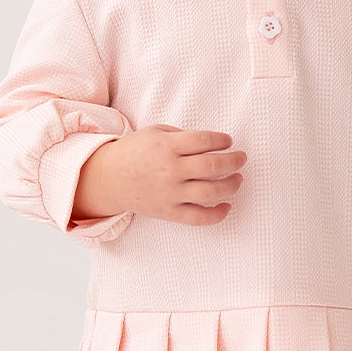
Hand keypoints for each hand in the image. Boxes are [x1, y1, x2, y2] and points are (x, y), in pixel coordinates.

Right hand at [75, 125, 247, 226]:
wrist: (110, 178)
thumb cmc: (135, 151)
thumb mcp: (156, 132)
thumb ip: (183, 136)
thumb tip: (214, 144)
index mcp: (167, 146)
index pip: (205, 141)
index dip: (222, 140)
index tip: (228, 141)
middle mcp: (170, 170)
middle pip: (213, 166)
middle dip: (234, 161)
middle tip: (241, 158)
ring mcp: (170, 193)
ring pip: (211, 192)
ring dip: (231, 185)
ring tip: (238, 179)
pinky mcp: (169, 212)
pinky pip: (199, 218)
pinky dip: (217, 214)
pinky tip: (227, 206)